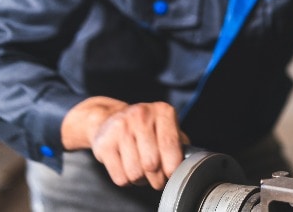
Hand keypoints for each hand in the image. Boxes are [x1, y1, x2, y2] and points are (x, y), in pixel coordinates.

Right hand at [62, 97, 188, 189]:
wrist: (110, 118)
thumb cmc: (147, 129)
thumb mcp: (167, 128)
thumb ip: (180, 144)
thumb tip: (189, 166)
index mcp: (162, 111)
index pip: (170, 145)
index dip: (173, 167)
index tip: (172, 174)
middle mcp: (141, 115)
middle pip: (152, 164)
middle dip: (157, 178)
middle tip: (157, 177)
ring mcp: (120, 128)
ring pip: (135, 174)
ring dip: (141, 180)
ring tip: (142, 171)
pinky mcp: (103, 143)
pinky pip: (120, 178)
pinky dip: (127, 180)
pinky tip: (127, 168)